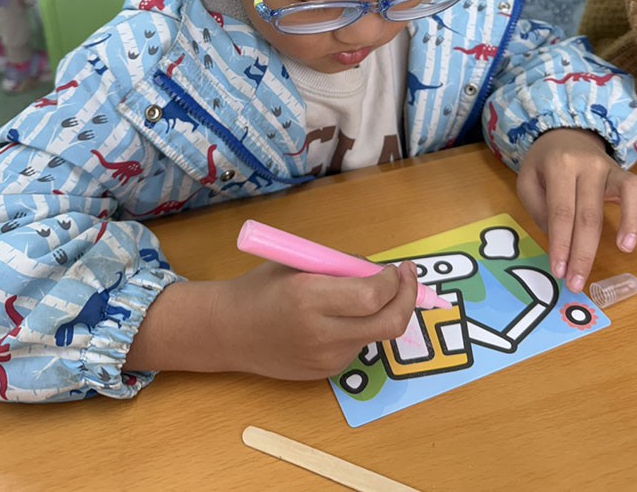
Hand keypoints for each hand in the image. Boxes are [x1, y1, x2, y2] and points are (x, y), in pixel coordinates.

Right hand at [217, 260, 418, 379]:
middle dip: (407, 299)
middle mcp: (321, 332)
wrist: (229, 332)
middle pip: (388, 324)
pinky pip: (358, 346)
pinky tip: (340, 317)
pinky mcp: (325, 374)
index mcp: (309, 296)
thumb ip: (340, 266)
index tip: (395, 268)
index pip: (372, 295)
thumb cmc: (262, 288)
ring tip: (365, 294)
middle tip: (407, 279)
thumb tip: (379, 271)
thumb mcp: (299, 262)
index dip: (393, 281)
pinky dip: (361, 328)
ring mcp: (325, 358)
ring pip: (376, 335)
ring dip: (382, 312)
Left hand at [516, 129, 636, 292]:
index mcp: (559, 166)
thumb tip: (560, 240)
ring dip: (631, 222)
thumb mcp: (527, 181)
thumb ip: (539, 209)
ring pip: (630, 192)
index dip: (561, 245)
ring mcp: (613, 167)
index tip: (559, 272)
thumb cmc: (544, 165)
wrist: (563, 134)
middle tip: (578, 282)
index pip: (561, 212)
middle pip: (590, 214)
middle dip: (584, 253)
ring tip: (624, 249)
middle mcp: (589, 165)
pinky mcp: (628, 172)